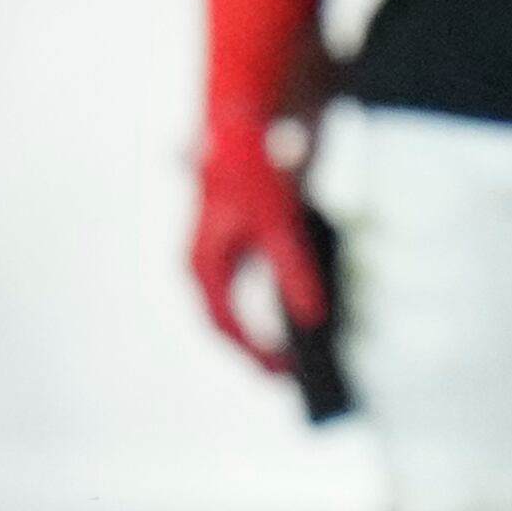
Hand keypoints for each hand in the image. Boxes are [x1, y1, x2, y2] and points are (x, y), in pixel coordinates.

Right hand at [191, 115, 326, 373]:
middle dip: (256, 359)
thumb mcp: (280, 221)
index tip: (282, 376)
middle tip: (292, 385)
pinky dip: (269, 322)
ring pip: (236, 320)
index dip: (253, 354)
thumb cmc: (256, 169)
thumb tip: (311, 317)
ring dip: (261, 345)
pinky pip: (248, 303)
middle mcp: (203, 269)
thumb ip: (294, 269)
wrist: (246, 125)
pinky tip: (297, 335)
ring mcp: (218, 266)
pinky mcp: (238, 259)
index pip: (225, 325)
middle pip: (227, 330)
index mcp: (201, 264)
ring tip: (295, 371)